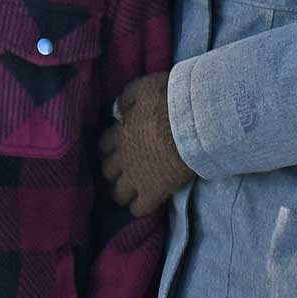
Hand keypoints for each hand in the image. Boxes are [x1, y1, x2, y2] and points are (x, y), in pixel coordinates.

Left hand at [98, 71, 195, 215]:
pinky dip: (140, 208)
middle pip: (107, 171)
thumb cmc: (170, 100)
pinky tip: (147, 203)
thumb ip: (127, 97)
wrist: (192, 122)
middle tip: (126, 171)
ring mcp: (136, 177)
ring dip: (123, 192)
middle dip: (114, 172)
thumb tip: (117, 109)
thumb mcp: (144, 88)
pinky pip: (138, 209)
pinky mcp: (153, 192)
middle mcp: (122, 157)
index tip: (118, 149)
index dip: (110, 149)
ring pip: (118, 194)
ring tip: (134, 192)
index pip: (104, 146)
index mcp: (119, 133)